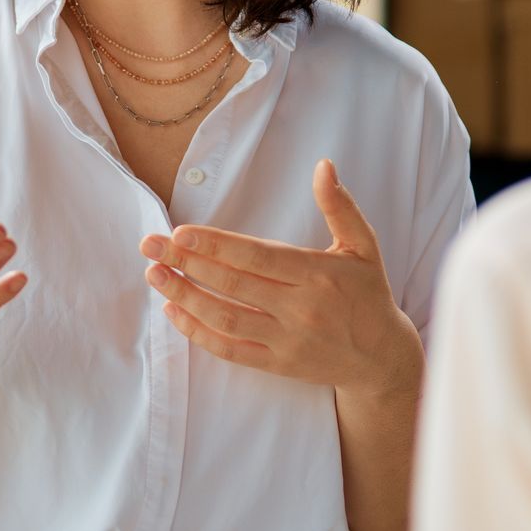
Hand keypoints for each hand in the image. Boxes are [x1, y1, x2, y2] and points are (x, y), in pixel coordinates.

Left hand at [139, 159, 421, 395]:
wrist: (381, 359)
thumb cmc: (367, 293)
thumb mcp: (363, 246)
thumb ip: (340, 207)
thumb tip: (323, 166)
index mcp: (318, 275)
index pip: (257, 257)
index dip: (216, 246)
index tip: (180, 232)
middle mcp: (300, 309)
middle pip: (233, 285)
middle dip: (186, 263)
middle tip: (149, 244)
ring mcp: (287, 340)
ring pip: (225, 318)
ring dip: (184, 296)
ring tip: (154, 274)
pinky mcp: (277, 364)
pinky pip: (230, 350)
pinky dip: (198, 332)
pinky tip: (173, 311)